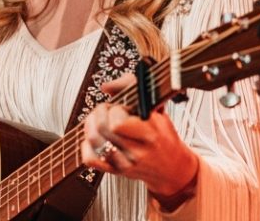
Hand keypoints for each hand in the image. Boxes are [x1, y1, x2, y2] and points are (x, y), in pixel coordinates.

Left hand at [80, 73, 198, 198]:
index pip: (118, 123)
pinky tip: (95, 139)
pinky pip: (90, 159)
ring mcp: (127, 163)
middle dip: (98, 113)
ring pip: (94, 142)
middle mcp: (138, 151)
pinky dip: (87, 146)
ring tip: (98, 121)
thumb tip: (106, 87)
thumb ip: (132, 88)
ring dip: (90, 126)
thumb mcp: (157, 108)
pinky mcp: (117, 172)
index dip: (114, 110)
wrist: (172, 166)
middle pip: (102, 129)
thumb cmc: (162, 133)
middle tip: (104, 110)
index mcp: (151, 132)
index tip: (120, 107)